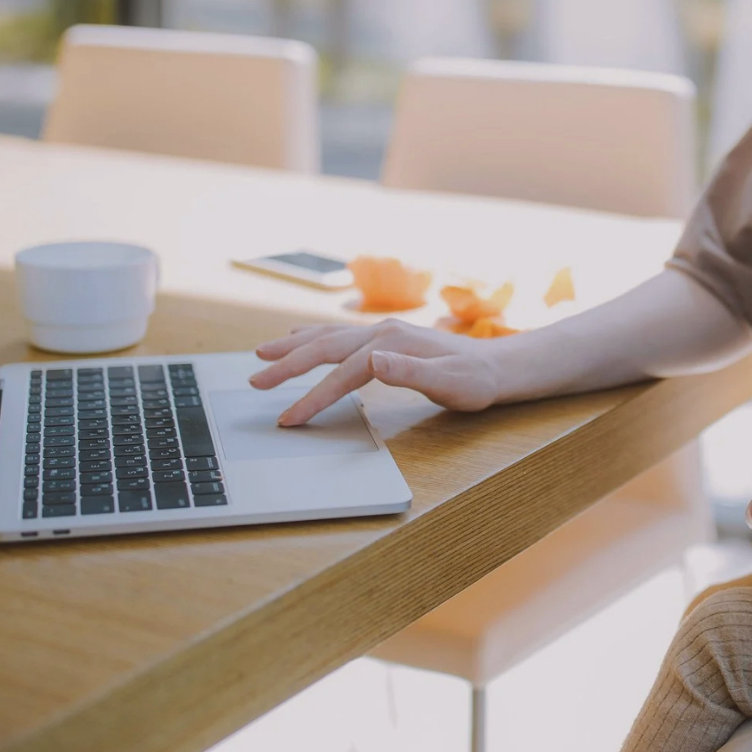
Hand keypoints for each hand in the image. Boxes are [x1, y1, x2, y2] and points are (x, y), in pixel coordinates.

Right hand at [249, 320, 506, 424]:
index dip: (314, 397)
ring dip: (293, 347)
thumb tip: (374, 360)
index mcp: (392, 343)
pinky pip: (338, 336)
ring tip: (262, 355)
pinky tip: (298, 338)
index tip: (290, 419)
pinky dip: (312, 337)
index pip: (343, 372)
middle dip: (287, 365)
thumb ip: (411, 372)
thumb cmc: (474, 381)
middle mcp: (382, 332)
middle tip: (256, 381)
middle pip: (324, 347)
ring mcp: (382, 332)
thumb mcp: (450, 383)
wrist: (496, 366)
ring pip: (327, 336)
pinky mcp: (383, 337)